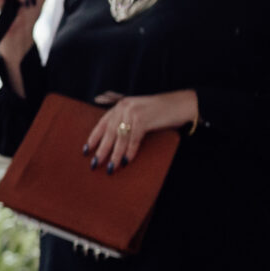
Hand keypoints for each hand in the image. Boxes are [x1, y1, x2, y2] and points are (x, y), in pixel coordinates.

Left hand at [83, 89, 197, 171]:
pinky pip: (134, 138)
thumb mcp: (139, 113)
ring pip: (121, 137)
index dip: (94, 137)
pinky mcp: (144, 118)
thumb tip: (112, 141)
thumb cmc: (162, 111)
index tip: (86, 150)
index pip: (102, 123)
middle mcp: (124, 107)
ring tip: (110, 167)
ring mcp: (134, 112)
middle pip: (109, 132)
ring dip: (115, 154)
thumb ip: (126, 121)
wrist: (183, 104)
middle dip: (101, 150)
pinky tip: (126, 161)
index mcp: (121, 106)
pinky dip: (130, 151)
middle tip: (94, 164)